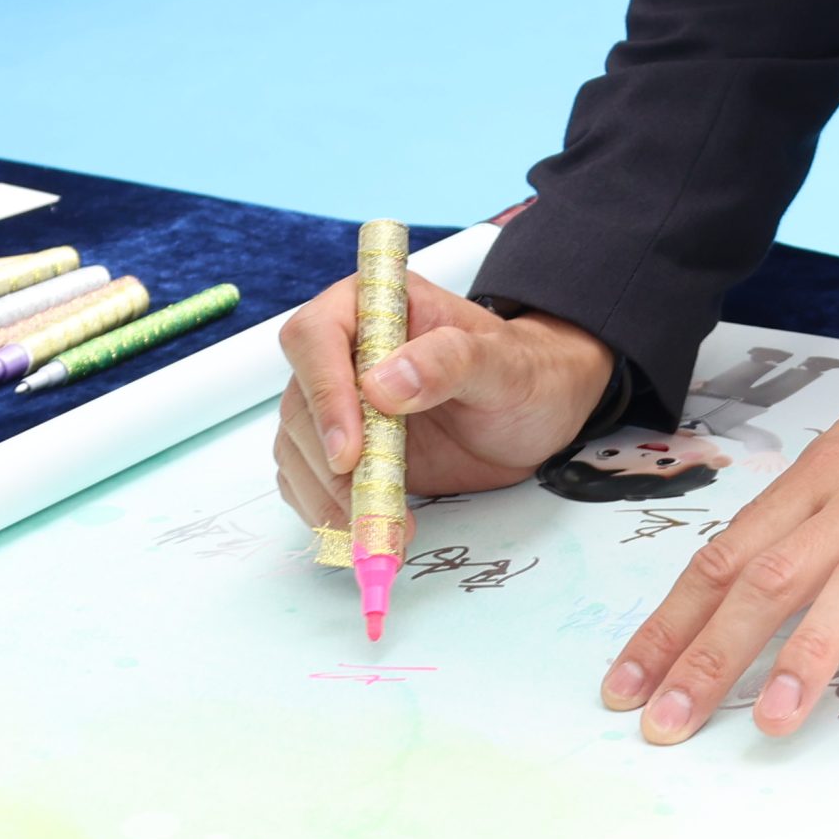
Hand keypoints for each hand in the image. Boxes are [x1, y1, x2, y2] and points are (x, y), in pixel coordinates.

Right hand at [269, 272, 614, 540]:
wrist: (539, 412)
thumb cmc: (525, 372)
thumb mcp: (502, 363)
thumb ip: (448, 361)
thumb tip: (382, 384)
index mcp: (376, 306)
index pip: (316, 337)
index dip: (324, 394)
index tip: (350, 451)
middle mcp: (346, 351)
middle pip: (301, 405)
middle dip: (329, 465)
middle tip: (374, 509)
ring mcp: (342, 403)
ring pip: (300, 451)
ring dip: (329, 499)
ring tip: (382, 532)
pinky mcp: (347, 451)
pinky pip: (313, 482)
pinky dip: (331, 513)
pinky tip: (371, 530)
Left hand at [604, 331, 838, 745]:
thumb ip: (802, 520)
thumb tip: (739, 589)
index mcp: (818, 477)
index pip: (726, 556)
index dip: (672, 623)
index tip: (628, 682)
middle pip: (773, 576)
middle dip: (713, 653)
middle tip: (670, 720)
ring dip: (809, 652)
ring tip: (772, 718)